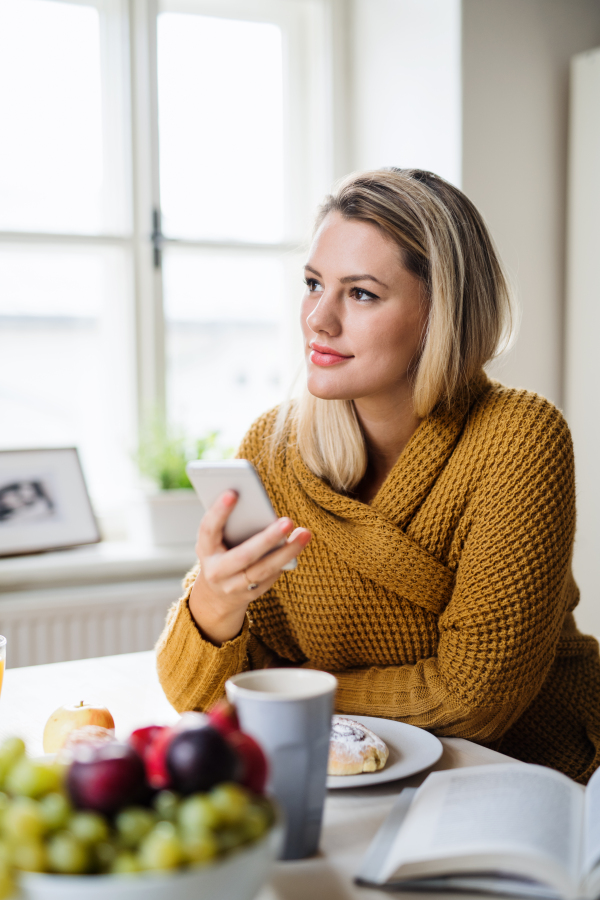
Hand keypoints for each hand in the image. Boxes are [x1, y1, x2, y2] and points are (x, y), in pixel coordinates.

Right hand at [188, 490, 311, 645]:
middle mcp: (216, 571)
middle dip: (267, 538)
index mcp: (204, 549)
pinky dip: (285, 560)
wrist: (216, 594)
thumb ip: (230, 524)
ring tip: (304, 533)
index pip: (208, 529)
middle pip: (244, 555)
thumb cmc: (221, 553)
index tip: (233, 492)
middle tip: (288, 521)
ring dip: (286, 551)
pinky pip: (270, 576)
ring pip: (263, 570)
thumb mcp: (217, 540)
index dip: (218, 511)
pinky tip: (297, 545)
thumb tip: (258, 505)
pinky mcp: (250, 595)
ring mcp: (233, 586)